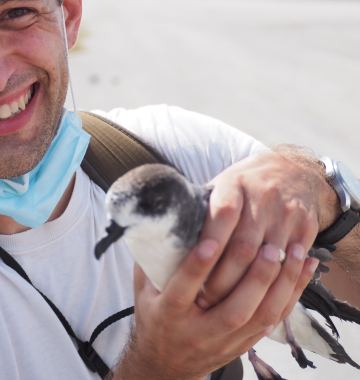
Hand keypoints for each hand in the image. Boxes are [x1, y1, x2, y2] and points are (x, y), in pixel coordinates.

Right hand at [112, 236, 317, 379]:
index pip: (184, 287)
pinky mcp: (241, 346)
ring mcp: (223, 342)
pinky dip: (290, 298)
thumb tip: (161, 224)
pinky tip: (302, 274)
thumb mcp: (144, 291)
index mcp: (169, 313)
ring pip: (259, 318)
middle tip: (270, 247)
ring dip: (281, 286)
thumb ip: (152, 261)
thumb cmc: (154, 319)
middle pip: (233, 308)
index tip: (212, 239)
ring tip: (296, 256)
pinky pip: (271, 324)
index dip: (198, 265)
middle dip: (255, 277)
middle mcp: (198, 330)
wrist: (164, 366)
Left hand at [196, 149, 336, 308]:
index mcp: (235, 183)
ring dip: (244, 289)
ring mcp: (287, 214)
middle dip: (222, 279)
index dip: (210, 243)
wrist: (292, 170)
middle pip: (243, 246)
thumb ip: (201, 209)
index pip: (223, 214)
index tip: (196, 271)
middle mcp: (263, 197)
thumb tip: (169, 239)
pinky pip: (288, 265)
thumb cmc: (244, 184)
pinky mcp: (306, 229)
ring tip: (223, 306)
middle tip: (203, 300)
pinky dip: (271, 285)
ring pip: (265, 261)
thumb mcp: (221, 185)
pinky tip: (254, 299)